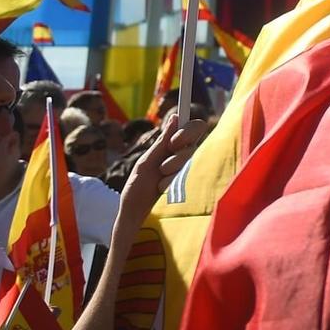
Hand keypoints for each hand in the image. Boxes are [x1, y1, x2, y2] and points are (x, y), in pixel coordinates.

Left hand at [110, 116, 195, 250]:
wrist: (134, 212)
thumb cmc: (138, 186)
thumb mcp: (146, 162)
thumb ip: (162, 142)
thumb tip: (175, 117)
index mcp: (174, 147)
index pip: (194, 128)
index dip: (188, 130)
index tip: (173, 142)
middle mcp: (185, 156)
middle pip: (195, 142)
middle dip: (179, 153)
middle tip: (163, 166)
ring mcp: (189, 170)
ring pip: (191, 159)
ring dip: (173, 168)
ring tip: (160, 181)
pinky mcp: (191, 183)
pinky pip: (189, 175)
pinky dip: (173, 181)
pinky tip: (163, 189)